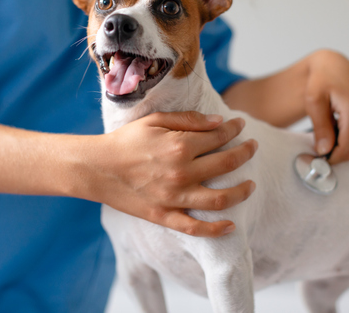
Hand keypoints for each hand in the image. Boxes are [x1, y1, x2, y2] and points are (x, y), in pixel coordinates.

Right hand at [79, 112, 257, 237]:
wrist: (96, 168)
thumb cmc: (125, 140)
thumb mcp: (155, 121)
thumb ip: (189, 120)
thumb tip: (219, 121)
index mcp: (180, 146)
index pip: (219, 137)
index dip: (234, 129)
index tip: (240, 125)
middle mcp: (182, 173)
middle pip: (227, 164)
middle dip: (245, 153)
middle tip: (252, 147)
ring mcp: (174, 198)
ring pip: (221, 199)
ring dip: (242, 191)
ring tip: (251, 184)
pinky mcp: (164, 216)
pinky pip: (195, 228)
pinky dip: (216, 229)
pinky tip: (231, 224)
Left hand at [305, 50, 348, 163]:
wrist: (334, 66)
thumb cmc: (321, 80)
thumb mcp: (313, 101)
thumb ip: (320, 127)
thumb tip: (324, 150)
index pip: (346, 150)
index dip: (329, 158)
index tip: (314, 158)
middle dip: (334, 149)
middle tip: (317, 138)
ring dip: (341, 141)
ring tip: (330, 123)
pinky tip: (339, 122)